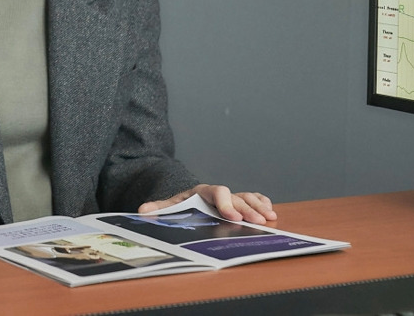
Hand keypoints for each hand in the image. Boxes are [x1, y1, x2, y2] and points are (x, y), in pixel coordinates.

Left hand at [139, 184, 276, 223]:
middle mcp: (219, 193)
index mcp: (202, 192)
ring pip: (247, 197)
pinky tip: (270, 209)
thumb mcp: (170, 205)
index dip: (225, 203)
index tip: (232, 217)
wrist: (187, 199)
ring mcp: (230, 197)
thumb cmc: (181, 204)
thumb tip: (143, 210)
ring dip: (259, 207)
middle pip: (236, 197)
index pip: (217, 192)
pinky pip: (253, 198)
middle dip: (248, 209)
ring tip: (270, 217)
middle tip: (259, 221)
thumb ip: (159, 208)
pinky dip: (262, 202)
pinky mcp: (237, 202)